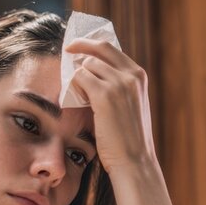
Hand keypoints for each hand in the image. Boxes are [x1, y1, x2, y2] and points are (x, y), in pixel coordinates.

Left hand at [64, 38, 156, 173]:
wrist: (135, 160)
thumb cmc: (129, 138)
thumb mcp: (131, 105)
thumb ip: (119, 86)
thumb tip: (93, 73)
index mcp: (139, 75)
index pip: (111, 48)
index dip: (91, 44)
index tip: (78, 46)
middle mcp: (131, 75)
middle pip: (99, 48)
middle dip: (79, 46)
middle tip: (66, 50)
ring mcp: (119, 84)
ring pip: (87, 64)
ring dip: (77, 74)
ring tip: (75, 89)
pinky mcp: (105, 95)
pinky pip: (80, 78)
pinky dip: (73, 84)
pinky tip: (74, 96)